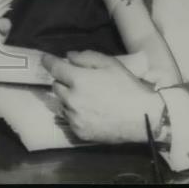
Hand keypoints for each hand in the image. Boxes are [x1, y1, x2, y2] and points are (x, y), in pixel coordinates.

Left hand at [43, 50, 165, 143]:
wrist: (143, 118)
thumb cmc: (127, 87)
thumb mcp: (109, 64)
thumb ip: (85, 57)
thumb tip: (68, 57)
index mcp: (78, 80)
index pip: (54, 68)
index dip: (48, 61)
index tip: (45, 59)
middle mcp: (71, 99)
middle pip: (56, 86)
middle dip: (63, 81)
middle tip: (76, 81)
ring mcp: (74, 117)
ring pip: (62, 104)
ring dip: (68, 98)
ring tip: (85, 98)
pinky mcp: (79, 132)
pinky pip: (69, 119)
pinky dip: (74, 113)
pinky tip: (89, 112)